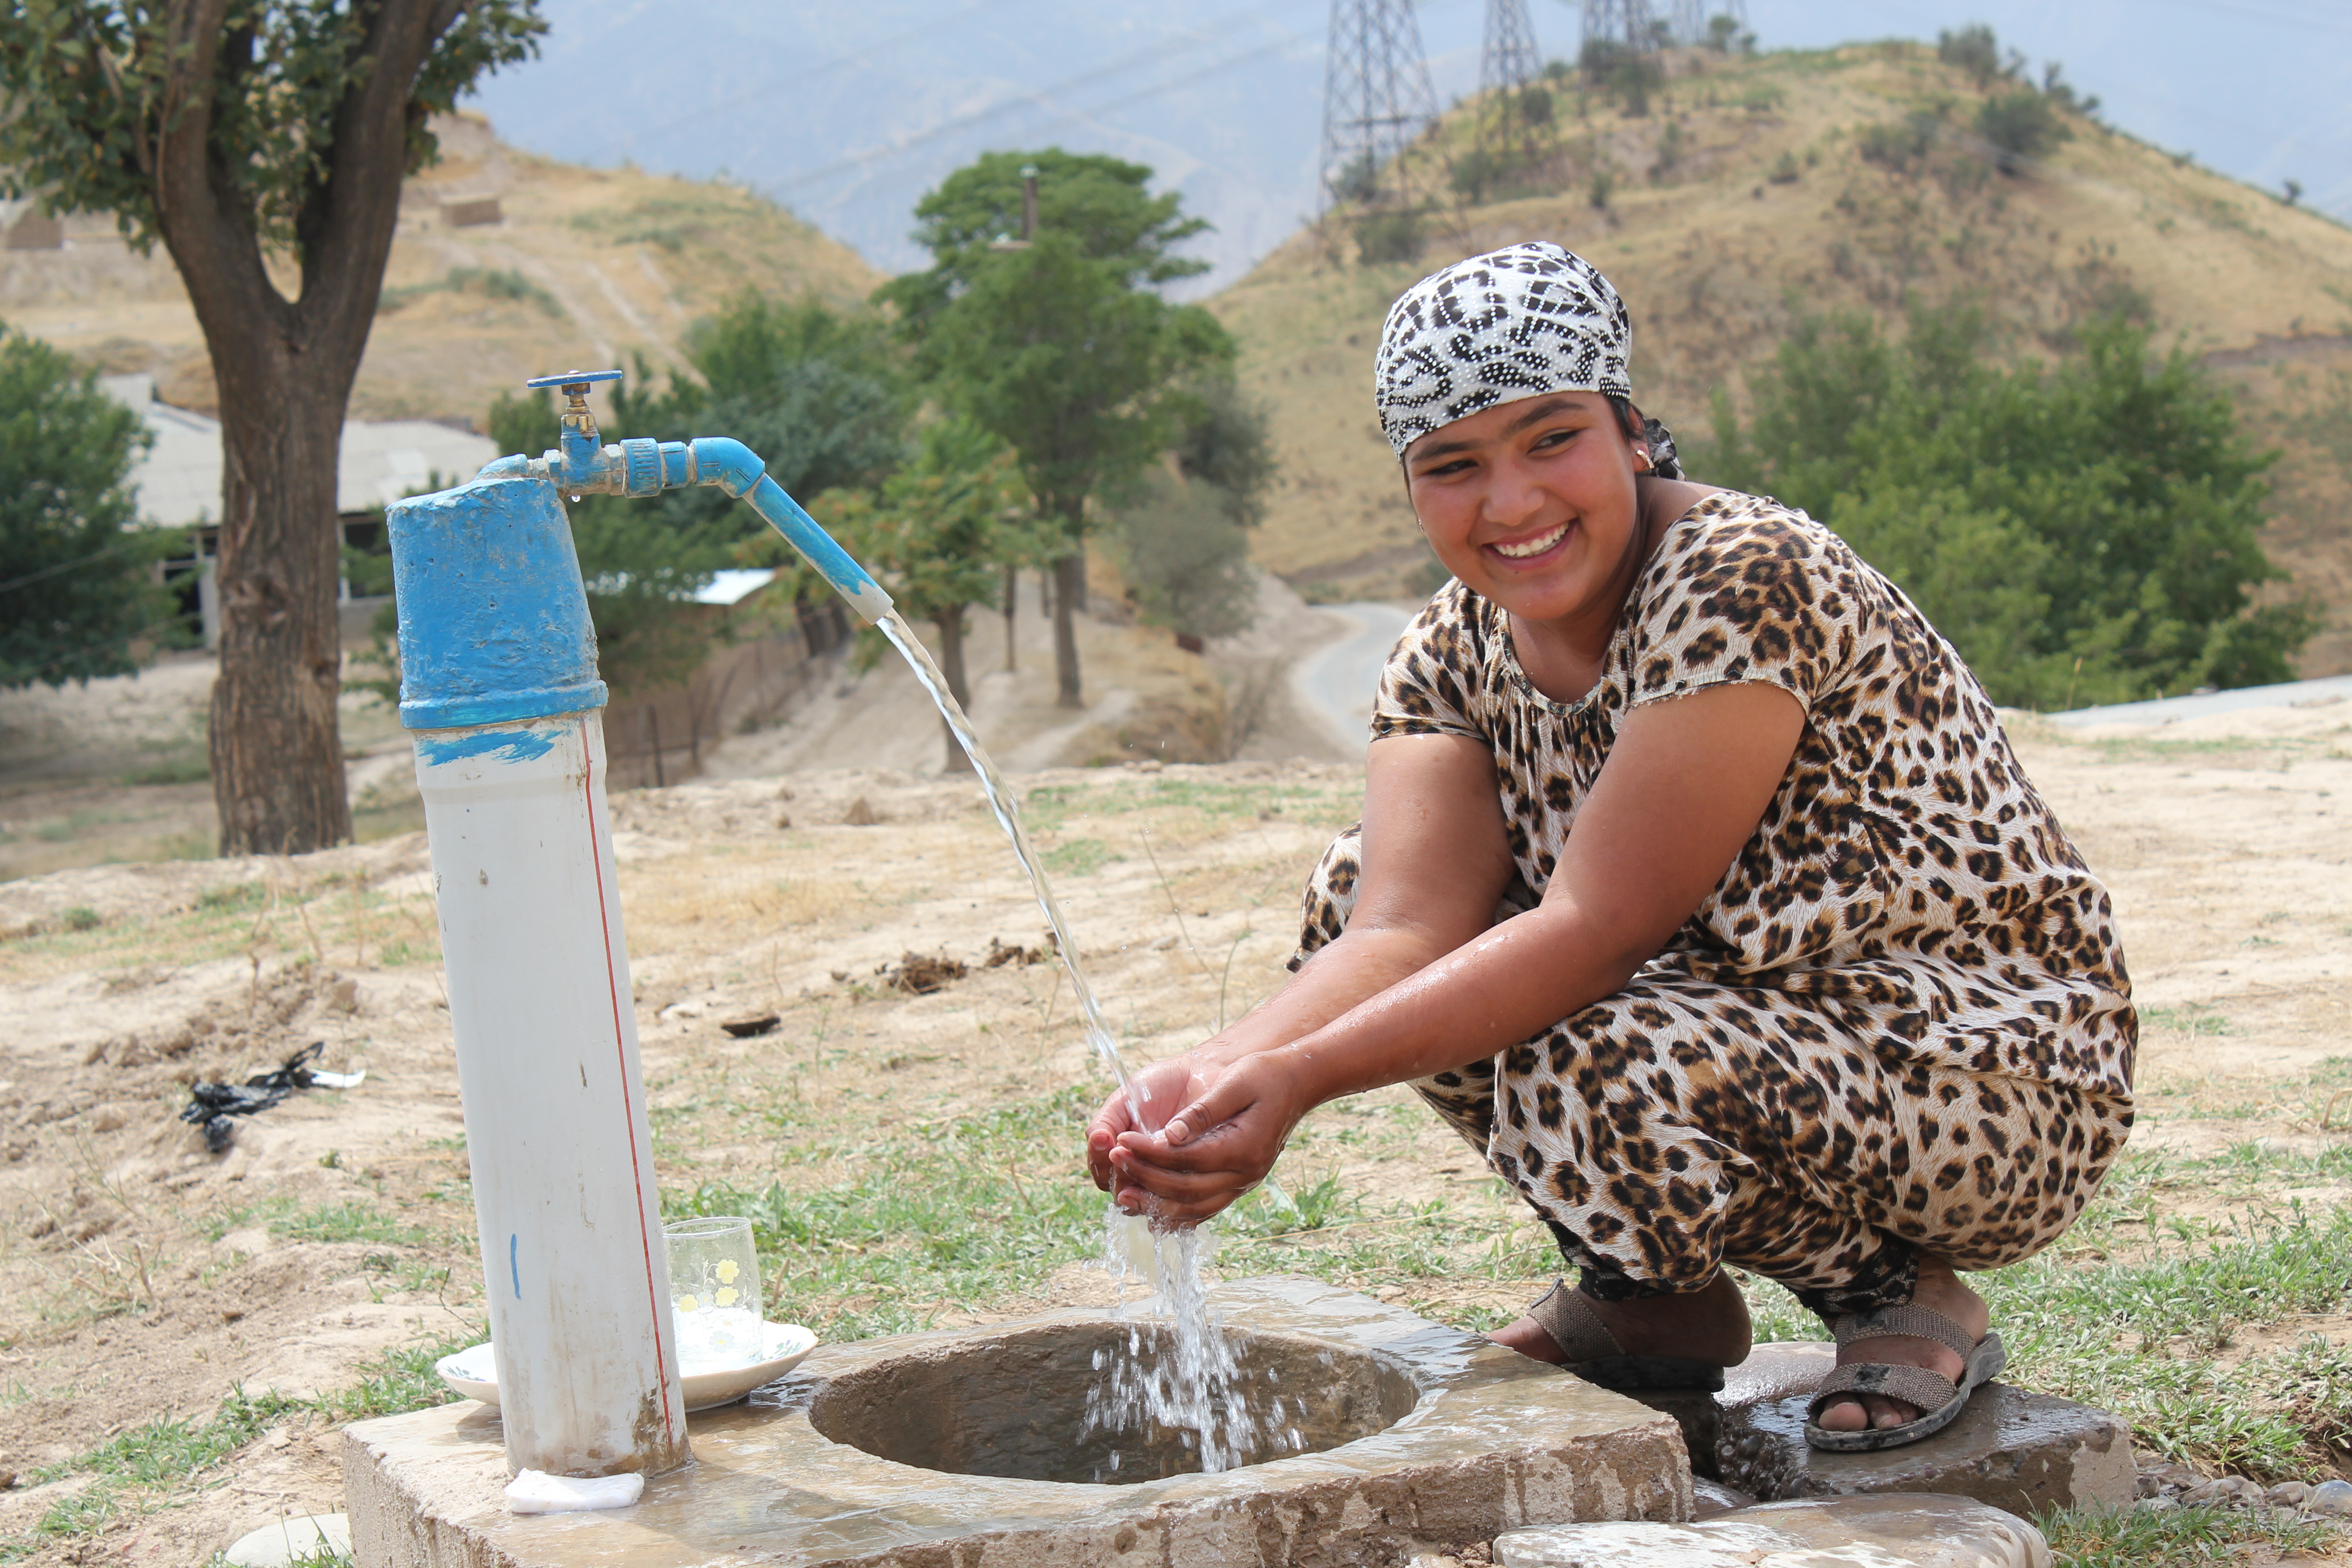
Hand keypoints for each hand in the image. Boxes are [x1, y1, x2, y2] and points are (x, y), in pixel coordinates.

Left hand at [1105, 1052, 1312, 1225]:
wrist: (1297, 1082)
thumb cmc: (1264, 1075)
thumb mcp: (1235, 1082)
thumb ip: (1202, 1111)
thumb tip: (1167, 1135)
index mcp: (1243, 1148)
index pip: (1185, 1159)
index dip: (1149, 1153)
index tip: (1121, 1140)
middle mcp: (1245, 1174)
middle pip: (1186, 1189)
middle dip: (1145, 1177)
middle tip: (1115, 1161)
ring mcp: (1244, 1183)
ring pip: (1194, 1209)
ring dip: (1157, 1205)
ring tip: (1124, 1194)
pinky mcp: (1240, 1184)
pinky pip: (1205, 1209)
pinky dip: (1178, 1214)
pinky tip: (1153, 1209)